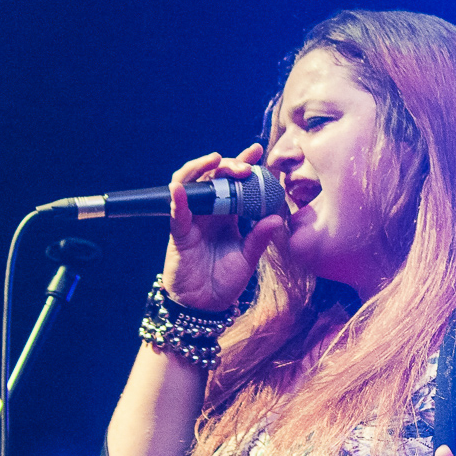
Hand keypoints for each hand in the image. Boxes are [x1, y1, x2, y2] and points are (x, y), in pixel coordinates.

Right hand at [162, 144, 288, 310]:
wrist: (205, 305)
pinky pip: (177, 213)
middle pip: (214, 178)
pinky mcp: (179, 233)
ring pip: (191, 185)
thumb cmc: (226, 280)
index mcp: (229, 215)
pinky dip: (178, 199)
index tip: (258, 150)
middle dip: (229, 165)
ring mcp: (193, 219)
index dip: (244, 164)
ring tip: (215, 160)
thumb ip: (260, 237)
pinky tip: (181, 188)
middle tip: (245, 166)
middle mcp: (210, 212)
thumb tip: (278, 217)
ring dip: (201, 169)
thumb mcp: (249, 258)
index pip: (236, 184)